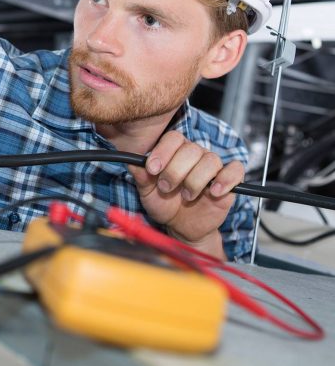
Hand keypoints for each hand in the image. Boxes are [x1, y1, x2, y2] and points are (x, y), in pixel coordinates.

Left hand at [129, 131, 243, 258]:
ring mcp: (213, 168)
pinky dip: (226, 179)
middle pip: (191, 149)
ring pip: (210, 160)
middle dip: (175, 170)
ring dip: (195, 179)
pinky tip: (213, 191)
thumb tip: (132, 162)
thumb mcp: (147, 192)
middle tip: (166, 187)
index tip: (152, 169)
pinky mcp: (229, 182)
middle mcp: (195, 155)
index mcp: (175, 151)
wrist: (181, 227)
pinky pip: (235, 170)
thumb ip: (141, 176)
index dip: (163, 151)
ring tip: (186, 195)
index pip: (173, 138)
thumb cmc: (165, 204)